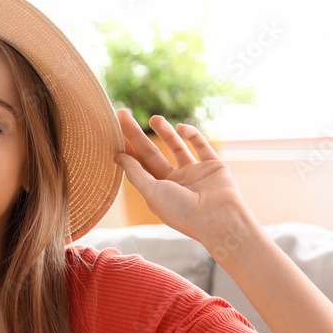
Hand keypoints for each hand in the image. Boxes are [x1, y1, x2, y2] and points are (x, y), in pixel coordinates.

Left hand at [115, 109, 255, 247]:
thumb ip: (136, 173)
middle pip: (151, 153)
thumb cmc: (182, 211)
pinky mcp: (213, 166)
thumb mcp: (152, 192)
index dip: (126, 148)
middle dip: (137, 135)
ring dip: (165, 132)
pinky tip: (181, 128)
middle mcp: (175, 182)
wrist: (218, 218)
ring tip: (153, 118)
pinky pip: (201, 146)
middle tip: (123, 114)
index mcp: (158, 191)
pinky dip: (192, 135)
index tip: (114, 129)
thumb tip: (118, 156)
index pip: (138, 165)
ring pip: (176, 147)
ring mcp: (194, 173)